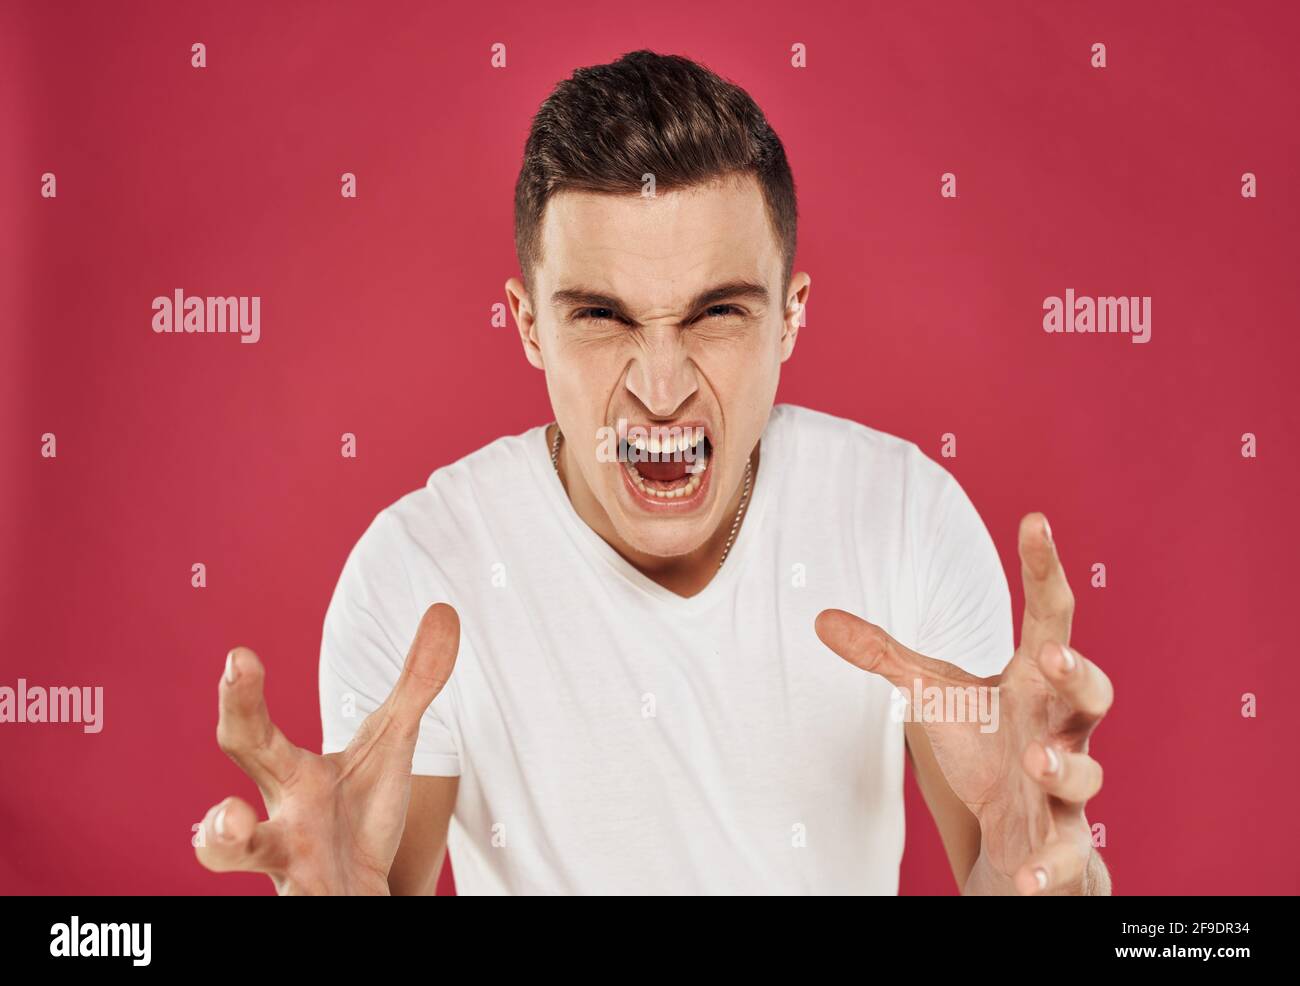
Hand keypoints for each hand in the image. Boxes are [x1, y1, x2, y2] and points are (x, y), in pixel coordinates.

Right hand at [194, 603, 458, 894]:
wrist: (360, 886)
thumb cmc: (361, 811)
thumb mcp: (392, 742)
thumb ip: (415, 683)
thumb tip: (444, 610)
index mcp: (287, 778)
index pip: (251, 736)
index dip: (242, 698)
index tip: (239, 656)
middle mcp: (276, 828)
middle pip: (229, 819)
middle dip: (218, 798)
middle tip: (217, 796)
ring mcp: (293, 874)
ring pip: (243, 869)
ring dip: (226, 849)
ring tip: (227, 829)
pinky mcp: (316, 901)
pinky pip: (311, 905)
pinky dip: (325, 900)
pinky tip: (337, 895)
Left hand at [815, 513, 1112, 894]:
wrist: (1017, 829)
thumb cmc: (986, 745)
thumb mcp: (933, 693)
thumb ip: (883, 656)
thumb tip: (820, 618)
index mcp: (1035, 681)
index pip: (1048, 616)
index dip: (1043, 570)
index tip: (1034, 520)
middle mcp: (1061, 727)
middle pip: (1092, 694)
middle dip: (1081, 674)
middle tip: (1056, 656)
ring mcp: (1068, 787)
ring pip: (1086, 773)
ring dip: (1065, 766)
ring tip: (1034, 760)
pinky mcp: (1062, 843)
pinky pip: (1068, 856)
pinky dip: (1050, 868)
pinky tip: (1028, 876)